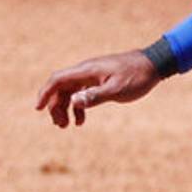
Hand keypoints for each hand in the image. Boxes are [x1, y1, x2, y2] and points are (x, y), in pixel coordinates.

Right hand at [35, 49, 162, 127]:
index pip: (57, 80)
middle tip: (60, 125)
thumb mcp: (117, 90)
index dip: (45, 93)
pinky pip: (82, 93)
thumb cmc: (137, 77)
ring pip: (70, 91)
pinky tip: (81, 120)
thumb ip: (95, 96)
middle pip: (61, 88)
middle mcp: (85, 71)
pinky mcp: (99, 80)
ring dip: (66, 108)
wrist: (154, 65)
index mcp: (86, 71)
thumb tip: (74, 102)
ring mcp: (92, 75)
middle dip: (56, 106)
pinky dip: (79, 106)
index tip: (38, 108)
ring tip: (67, 126)